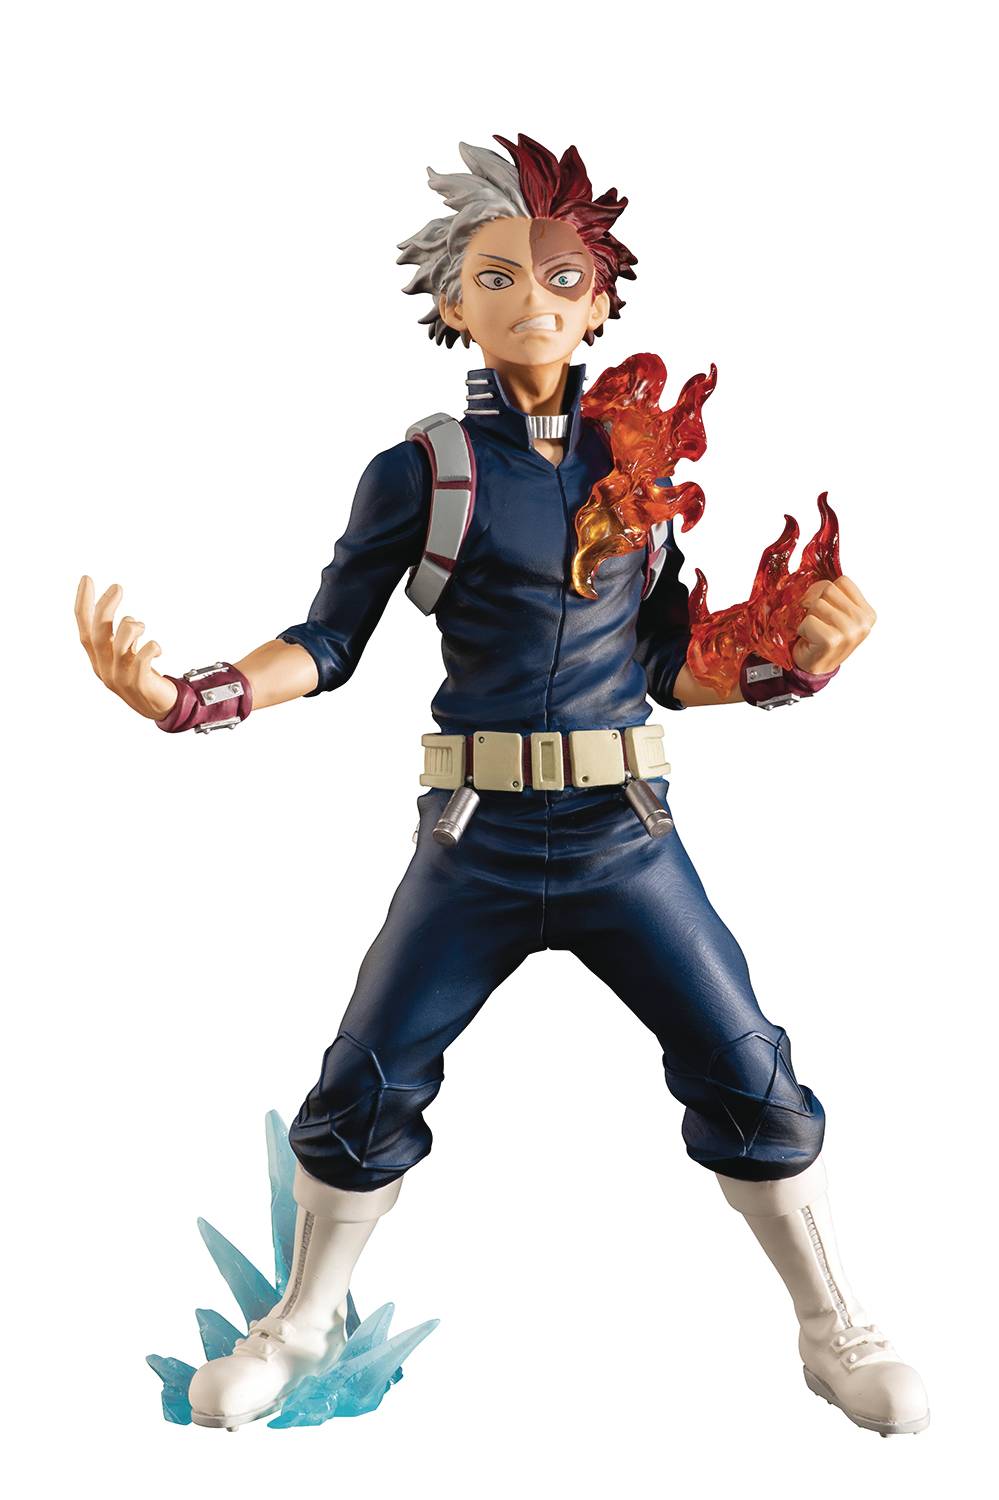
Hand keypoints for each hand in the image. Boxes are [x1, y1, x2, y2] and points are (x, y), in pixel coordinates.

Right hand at [75, 576, 178, 720]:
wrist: (158, 707)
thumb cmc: (142, 676)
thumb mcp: (125, 656)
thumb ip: (121, 639)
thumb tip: (126, 619)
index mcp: (98, 659)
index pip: (85, 628)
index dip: (84, 604)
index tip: (87, 580)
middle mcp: (104, 667)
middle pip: (98, 634)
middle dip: (105, 607)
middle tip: (118, 587)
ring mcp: (120, 677)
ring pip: (118, 646)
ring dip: (130, 628)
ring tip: (141, 625)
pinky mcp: (138, 684)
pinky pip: (141, 661)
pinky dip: (150, 648)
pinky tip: (157, 647)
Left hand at [793, 576, 875, 675]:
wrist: (814, 668)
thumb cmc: (822, 637)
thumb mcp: (837, 613)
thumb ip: (835, 595)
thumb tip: (818, 574)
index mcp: (867, 612)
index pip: (843, 581)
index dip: (824, 590)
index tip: (823, 607)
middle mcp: (862, 622)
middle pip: (828, 589)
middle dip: (814, 602)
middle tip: (814, 619)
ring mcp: (849, 631)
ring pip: (817, 603)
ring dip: (808, 617)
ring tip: (813, 630)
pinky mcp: (832, 640)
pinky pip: (808, 620)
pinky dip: (802, 628)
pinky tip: (809, 639)